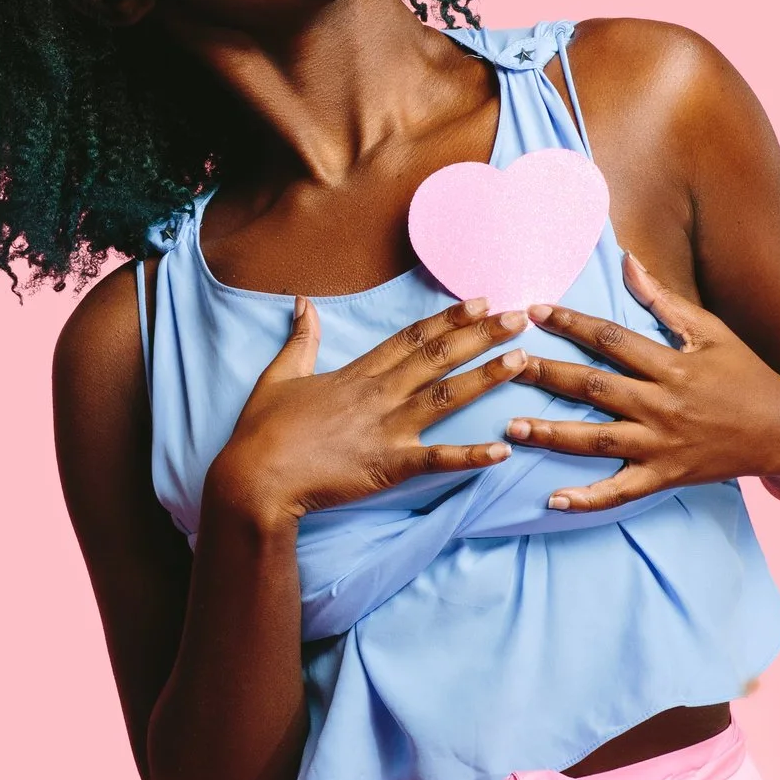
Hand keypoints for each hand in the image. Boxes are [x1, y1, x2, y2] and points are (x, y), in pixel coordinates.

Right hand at [206, 295, 531, 524]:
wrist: (255, 478)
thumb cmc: (262, 431)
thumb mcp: (279, 375)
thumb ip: (300, 339)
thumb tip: (302, 302)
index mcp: (356, 373)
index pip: (411, 338)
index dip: (447, 318)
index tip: (479, 301)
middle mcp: (378, 394)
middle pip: (438, 358)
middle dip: (481, 335)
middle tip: (519, 317)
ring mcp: (386, 429)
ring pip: (446, 397)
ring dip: (487, 378)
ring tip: (524, 361)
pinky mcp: (388, 465)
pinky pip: (437, 459)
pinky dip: (470, 455)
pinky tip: (503, 449)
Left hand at [505, 253, 779, 511]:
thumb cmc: (747, 375)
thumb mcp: (712, 331)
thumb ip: (664, 299)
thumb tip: (627, 260)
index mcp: (673, 365)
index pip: (611, 339)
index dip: (571, 323)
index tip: (534, 311)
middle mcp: (664, 405)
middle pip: (596, 387)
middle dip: (548, 375)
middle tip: (505, 365)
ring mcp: (663, 445)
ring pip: (599, 440)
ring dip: (553, 434)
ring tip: (511, 427)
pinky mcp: (666, 476)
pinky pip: (622, 492)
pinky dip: (588, 499)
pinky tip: (553, 500)